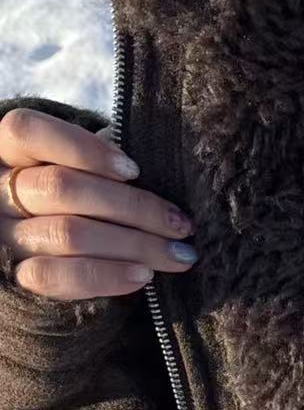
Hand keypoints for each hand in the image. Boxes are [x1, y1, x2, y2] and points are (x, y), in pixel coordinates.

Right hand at [0, 107, 197, 300]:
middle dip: (133, 207)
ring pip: (68, 233)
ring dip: (134, 244)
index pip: (28, 131)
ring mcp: (6, 235)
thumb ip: (99, 165)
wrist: (56, 258)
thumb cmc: (81, 203)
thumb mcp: (82, 172)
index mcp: (10, 151)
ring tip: (177, 254)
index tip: (134, 170)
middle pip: (62, 187)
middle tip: (181, 224)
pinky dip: (107, 275)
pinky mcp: (18, 278)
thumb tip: (147, 172)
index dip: (84, 149)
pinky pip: (56, 277)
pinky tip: (144, 275)